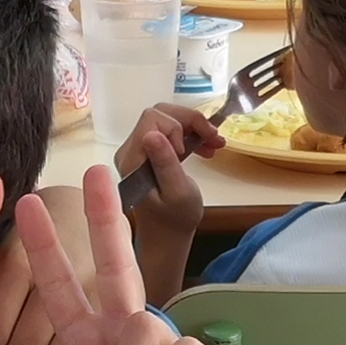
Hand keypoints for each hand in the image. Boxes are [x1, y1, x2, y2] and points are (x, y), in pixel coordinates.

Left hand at [112, 99, 216, 302]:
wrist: (168, 231)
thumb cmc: (176, 217)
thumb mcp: (178, 192)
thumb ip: (166, 163)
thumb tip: (153, 134)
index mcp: (133, 159)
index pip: (153, 119)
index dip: (177, 127)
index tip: (189, 150)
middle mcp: (131, 149)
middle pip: (160, 113)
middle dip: (190, 122)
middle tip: (214, 140)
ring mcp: (139, 149)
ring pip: (168, 118)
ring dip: (194, 126)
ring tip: (215, 144)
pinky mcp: (149, 150)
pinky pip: (170, 129)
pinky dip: (190, 133)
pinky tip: (206, 146)